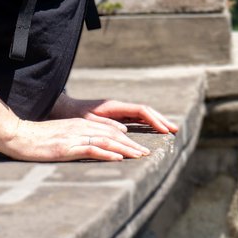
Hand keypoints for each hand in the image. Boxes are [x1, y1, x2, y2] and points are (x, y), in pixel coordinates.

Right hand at [0, 115, 152, 162]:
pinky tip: (118, 158)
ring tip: (139, 156)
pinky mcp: (66, 147)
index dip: (126, 139)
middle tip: (147, 153)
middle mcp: (80, 128)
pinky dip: (106, 153)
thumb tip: (93, 148)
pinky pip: (91, 149)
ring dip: (125, 149)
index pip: (109, 131)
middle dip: (131, 144)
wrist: (17, 136)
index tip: (138, 147)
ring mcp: (74, 137)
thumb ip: (77, 139)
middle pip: (112, 135)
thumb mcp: (61, 136)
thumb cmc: (37, 138)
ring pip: (106, 141)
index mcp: (80, 125)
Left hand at [53, 95, 179, 135]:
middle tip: (175, 130)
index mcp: (114, 106)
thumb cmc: (72, 115)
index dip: (154, 120)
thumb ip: (104, 125)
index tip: (164, 130)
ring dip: (156, 122)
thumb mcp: (86, 121)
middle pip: (146, 111)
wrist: (62, 108)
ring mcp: (118, 111)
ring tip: (169, 131)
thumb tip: (125, 130)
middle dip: (161, 120)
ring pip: (142, 115)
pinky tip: (153, 131)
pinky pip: (135, 119)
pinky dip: (147, 124)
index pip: (141, 111)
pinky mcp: (115, 116)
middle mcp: (119, 107)